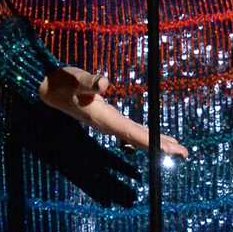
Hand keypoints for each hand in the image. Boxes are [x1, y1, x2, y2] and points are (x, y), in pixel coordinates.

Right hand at [39, 67, 187, 157]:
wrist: (47, 89)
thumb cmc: (61, 82)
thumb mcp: (75, 78)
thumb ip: (88, 81)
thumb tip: (105, 83)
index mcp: (104, 118)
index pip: (132, 133)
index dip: (152, 140)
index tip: (169, 148)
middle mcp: (108, 124)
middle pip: (140, 139)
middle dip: (162, 145)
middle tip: (185, 152)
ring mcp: (109, 122)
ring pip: (137, 136)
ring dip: (158, 141)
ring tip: (178, 147)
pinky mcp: (109, 117)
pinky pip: (132, 130)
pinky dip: (147, 134)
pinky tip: (156, 135)